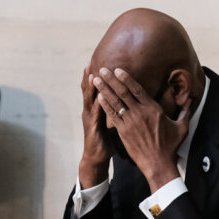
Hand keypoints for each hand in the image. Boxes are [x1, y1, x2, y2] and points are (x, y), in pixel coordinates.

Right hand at [79, 67, 109, 188]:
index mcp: (96, 109)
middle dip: (91, 76)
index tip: (100, 63)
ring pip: (90, 99)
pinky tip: (99, 95)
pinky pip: (95, 113)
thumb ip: (117, 112)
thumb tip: (128, 104)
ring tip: (92, 73)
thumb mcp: (112, 123)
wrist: (96, 157)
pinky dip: (97, 103)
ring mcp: (90, 119)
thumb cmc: (106, 141)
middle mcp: (91, 111)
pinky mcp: (93, 127)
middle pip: (90, 90)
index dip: (98, 77)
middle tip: (91, 61)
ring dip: (91, 86)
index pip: (96, 90)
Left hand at [92, 67, 187, 190]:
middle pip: (123, 92)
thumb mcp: (182, 127)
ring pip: (115, 102)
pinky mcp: (123, 132)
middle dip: (111, 80)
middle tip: (102, 69)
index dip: (126, 78)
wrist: (158, 164)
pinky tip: (99, 97)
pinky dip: (105, 106)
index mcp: (153, 109)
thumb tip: (190, 101)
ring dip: (105, 90)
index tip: (118, 69)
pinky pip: (112, 116)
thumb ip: (185, 112)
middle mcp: (140, 113)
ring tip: (96, 80)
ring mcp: (130, 123)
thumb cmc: (170, 146)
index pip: (137, 90)